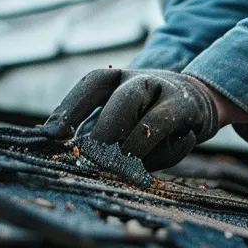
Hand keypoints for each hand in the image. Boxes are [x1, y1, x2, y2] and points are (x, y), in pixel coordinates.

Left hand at [46, 69, 235, 170]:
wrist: (197, 100)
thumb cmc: (144, 115)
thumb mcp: (117, 117)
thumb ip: (93, 131)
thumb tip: (62, 149)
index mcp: (116, 79)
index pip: (92, 84)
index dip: (71, 107)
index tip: (51, 134)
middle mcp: (140, 80)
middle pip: (122, 100)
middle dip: (106, 132)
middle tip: (91, 159)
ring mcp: (166, 92)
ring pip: (149, 121)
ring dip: (133, 149)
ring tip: (120, 168)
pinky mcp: (187, 109)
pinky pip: (172, 137)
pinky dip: (161, 154)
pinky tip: (149, 165)